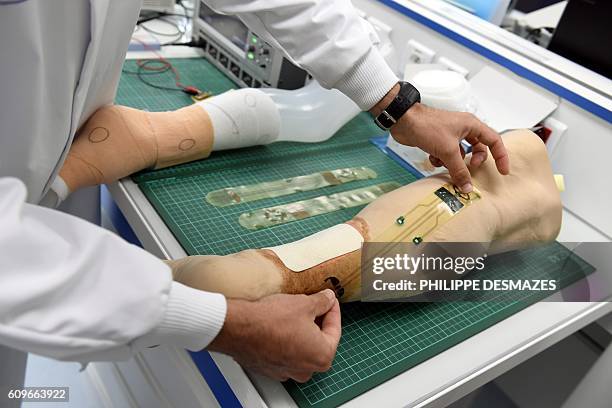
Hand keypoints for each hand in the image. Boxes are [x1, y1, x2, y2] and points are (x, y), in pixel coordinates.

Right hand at [208, 289, 340, 382]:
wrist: (239, 329)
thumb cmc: (271, 321)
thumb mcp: (304, 303)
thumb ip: (322, 302)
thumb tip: (327, 299)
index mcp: (322, 356)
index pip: (335, 329)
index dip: (332, 309)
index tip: (329, 299)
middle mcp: (306, 369)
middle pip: (319, 340)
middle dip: (317, 321)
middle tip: (314, 304)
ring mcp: (287, 371)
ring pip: (301, 347)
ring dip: (301, 330)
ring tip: (295, 312)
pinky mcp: (270, 368)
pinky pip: (284, 352)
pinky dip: (286, 339)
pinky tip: (279, 324)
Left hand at [372, 85, 509, 192]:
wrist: (404, 120)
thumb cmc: (428, 128)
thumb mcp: (447, 151)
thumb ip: (459, 170)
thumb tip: (468, 188)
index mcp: (472, 125)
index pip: (494, 140)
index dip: (501, 156)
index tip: (503, 171)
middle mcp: (464, 128)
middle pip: (478, 149)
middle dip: (473, 161)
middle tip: (469, 168)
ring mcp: (450, 134)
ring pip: (460, 154)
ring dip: (453, 162)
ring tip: (444, 163)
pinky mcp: (438, 140)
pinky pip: (446, 154)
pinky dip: (441, 159)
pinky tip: (432, 159)